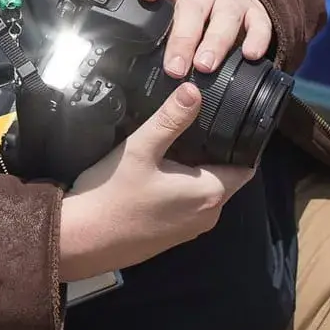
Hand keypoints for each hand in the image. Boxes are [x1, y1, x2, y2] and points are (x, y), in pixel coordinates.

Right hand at [60, 82, 255, 278]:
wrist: (84, 239)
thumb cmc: (115, 193)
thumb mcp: (141, 148)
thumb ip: (170, 119)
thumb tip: (193, 90)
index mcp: (211, 192)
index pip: (245, 166)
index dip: (240, 142)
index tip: (226, 119)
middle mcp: (209, 215)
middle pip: (224, 177)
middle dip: (213, 153)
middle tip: (192, 124)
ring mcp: (191, 229)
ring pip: (204, 191)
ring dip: (194, 172)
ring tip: (172, 145)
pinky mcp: (173, 237)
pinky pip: (188, 206)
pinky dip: (181, 189)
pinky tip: (157, 174)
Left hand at [136, 0, 272, 78]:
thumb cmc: (187, 11)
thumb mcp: (165, 12)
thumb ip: (149, 28)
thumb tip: (126, 62)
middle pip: (192, 7)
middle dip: (183, 38)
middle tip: (175, 67)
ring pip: (224, 16)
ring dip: (215, 42)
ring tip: (205, 66)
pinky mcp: (255, 11)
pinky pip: (260, 23)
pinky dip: (256, 39)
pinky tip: (250, 55)